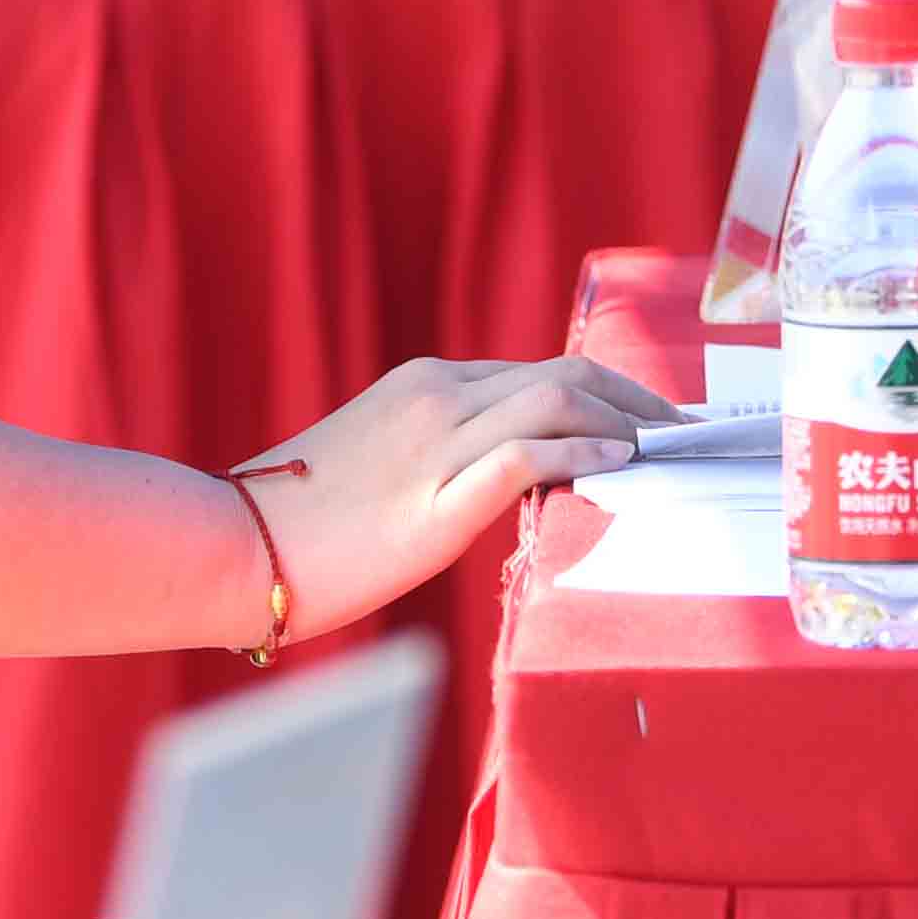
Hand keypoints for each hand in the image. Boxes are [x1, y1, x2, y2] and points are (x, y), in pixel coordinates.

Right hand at [239, 355, 675, 631]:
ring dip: (626, 420)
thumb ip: (443, 454)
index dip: (607, 392)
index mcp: (424, 384)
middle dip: (636, 398)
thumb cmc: (301, 522)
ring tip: (668, 450)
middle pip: (563, 374)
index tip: (650, 420)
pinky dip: (583, 449)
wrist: (233, 546)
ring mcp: (434, 444)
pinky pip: (524, 454)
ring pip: (554, 399)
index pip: (537, 372)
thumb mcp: (379, 463)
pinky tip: (621, 462)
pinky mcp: (432, 501)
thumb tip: (510, 476)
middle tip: (684, 432)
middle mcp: (436, 396)